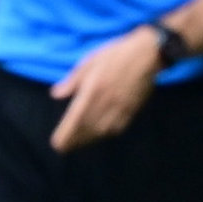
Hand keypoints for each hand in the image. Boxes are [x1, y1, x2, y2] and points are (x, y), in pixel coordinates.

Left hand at [50, 28, 161, 151]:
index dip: (65, 134)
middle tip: (65, 147)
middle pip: (87, 129)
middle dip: (75, 141)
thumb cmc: (116, 54)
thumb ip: (72, 80)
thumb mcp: (90, 61)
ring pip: (102, 132)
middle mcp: (105, 103)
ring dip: (89, 140)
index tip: (57, 143)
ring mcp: (120, 109)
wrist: (147, 54)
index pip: (75, 119)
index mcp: (92, 90)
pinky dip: (106, 134)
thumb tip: (56, 94)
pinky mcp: (132, 110)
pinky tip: (100, 134)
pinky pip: (117, 128)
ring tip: (79, 143)